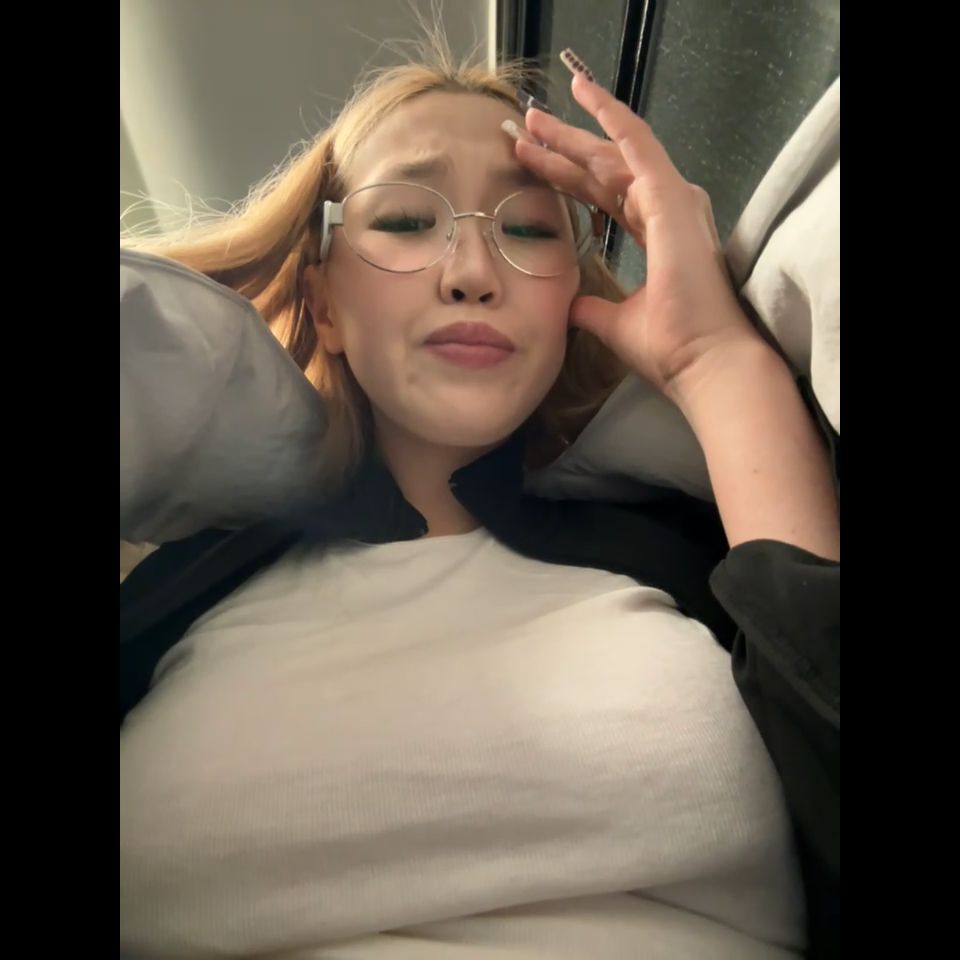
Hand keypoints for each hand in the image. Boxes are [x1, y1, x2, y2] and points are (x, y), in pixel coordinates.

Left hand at [511, 69, 767, 395]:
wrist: (702, 363)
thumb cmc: (670, 349)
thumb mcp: (615, 322)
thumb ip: (593, 307)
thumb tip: (570, 306)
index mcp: (658, 236)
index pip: (604, 196)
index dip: (566, 178)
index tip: (530, 164)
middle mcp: (667, 211)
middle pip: (605, 169)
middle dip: (564, 148)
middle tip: (526, 127)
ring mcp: (672, 201)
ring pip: (613, 153)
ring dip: (572, 134)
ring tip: (532, 117)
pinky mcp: (671, 198)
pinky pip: (637, 143)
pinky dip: (612, 116)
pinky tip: (584, 93)